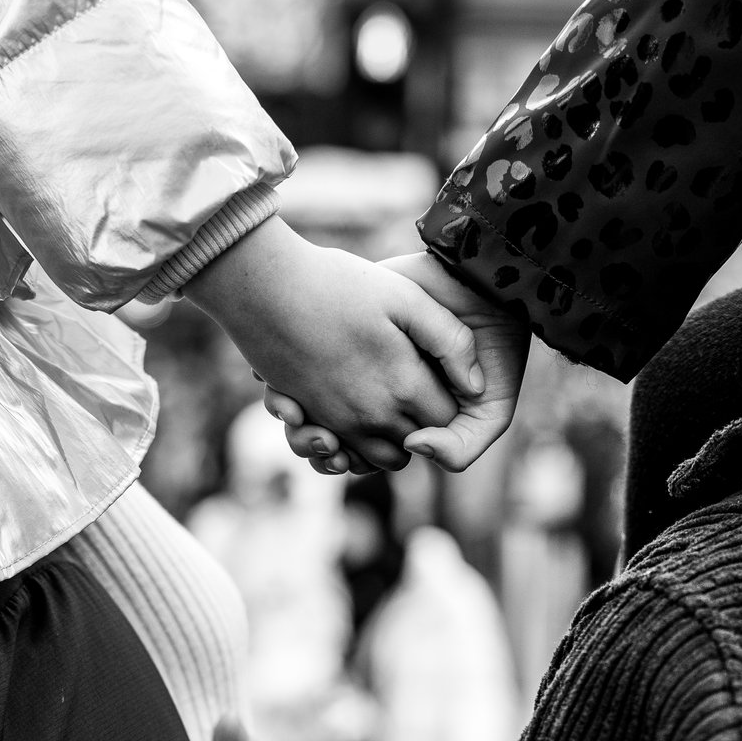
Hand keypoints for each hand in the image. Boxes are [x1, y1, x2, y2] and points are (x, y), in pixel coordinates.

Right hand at [186, 217, 480, 470]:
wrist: (265, 284)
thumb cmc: (338, 283)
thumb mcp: (407, 297)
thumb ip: (450, 342)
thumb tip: (475, 387)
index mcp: (402, 386)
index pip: (446, 420)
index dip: (452, 401)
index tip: (444, 373)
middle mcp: (370, 415)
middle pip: (414, 444)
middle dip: (425, 425)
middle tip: (420, 383)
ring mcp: (335, 422)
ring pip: (378, 457)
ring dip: (389, 440)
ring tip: (391, 402)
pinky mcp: (307, 418)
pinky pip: (338, 454)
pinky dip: (350, 446)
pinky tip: (356, 412)